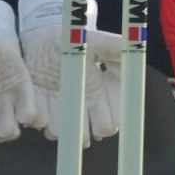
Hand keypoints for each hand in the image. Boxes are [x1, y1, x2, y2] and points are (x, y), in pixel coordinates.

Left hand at [16, 0, 122, 144]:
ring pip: (64, 134)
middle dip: (84, 132)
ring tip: (56, 105)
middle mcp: (82, 108)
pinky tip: (41, 101)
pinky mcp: (40, 109)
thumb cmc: (76, 41)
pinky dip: (40, 117)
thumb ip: (116, 48)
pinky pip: (40, 124)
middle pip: (88, 137)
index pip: (110, 124)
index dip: (107, 122)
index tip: (99, 108)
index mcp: (101, 96)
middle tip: (77, 114)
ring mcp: (61, 111)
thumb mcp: (97, 42)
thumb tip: (134, 52)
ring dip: (60, 126)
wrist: (46, 37)